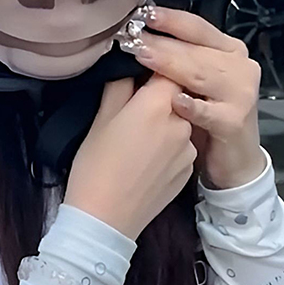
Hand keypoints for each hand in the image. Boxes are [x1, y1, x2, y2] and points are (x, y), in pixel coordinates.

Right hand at [65, 75, 195, 240]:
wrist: (105, 218)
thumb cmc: (95, 164)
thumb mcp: (100, 117)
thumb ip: (119, 85)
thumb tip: (127, 67)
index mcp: (157, 104)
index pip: (168, 69)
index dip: (153, 67)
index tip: (139, 69)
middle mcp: (180, 123)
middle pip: (176, 96)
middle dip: (158, 95)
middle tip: (131, 106)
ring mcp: (188, 149)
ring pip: (179, 121)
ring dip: (164, 121)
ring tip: (136, 137)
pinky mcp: (189, 171)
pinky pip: (180, 146)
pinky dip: (167, 145)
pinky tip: (144, 157)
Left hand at [135, 7, 265, 189]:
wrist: (231, 158)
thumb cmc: (205, 111)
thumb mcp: (190, 79)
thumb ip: (174, 58)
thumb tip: (137, 37)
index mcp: (226, 49)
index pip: (196, 28)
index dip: (170, 21)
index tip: (144, 15)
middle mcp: (238, 66)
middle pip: (196, 49)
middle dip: (163, 43)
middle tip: (135, 39)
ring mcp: (240, 94)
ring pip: (202, 74)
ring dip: (171, 66)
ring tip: (144, 57)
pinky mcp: (235, 122)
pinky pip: (210, 112)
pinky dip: (193, 106)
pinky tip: (175, 101)